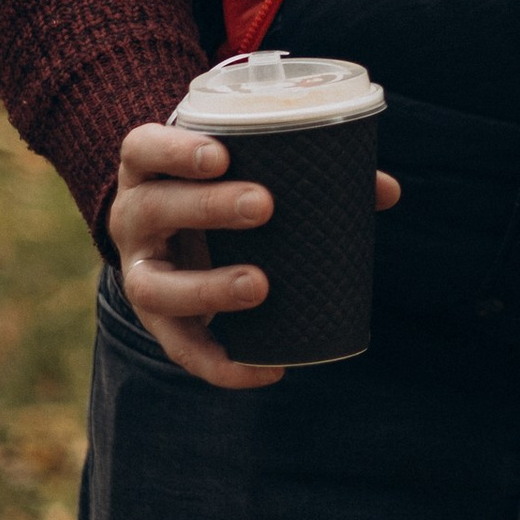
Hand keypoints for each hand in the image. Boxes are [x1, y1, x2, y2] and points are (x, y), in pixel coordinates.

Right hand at [107, 120, 400, 388]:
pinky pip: (182, 348)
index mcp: (149, 171)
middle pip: (152, 210)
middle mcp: (132, 219)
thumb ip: (309, 173)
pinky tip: (268, 370)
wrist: (171, 239)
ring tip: (260, 284)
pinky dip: (222, 365)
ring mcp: (138, 273)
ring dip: (207, 287)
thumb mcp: (244, 172)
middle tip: (264, 206)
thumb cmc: (218, 192)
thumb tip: (386, 190)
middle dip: (207, 207)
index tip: (221, 155)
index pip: (141, 149)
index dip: (174, 151)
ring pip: (153, 286)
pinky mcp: (157, 323)